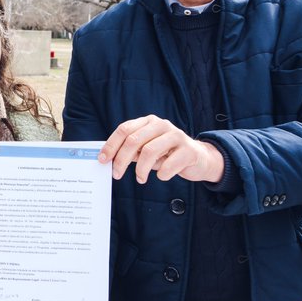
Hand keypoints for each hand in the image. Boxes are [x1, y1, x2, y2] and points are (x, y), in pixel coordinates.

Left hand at [98, 115, 223, 183]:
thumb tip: (108, 158)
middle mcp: (162, 125)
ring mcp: (177, 136)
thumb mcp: (147, 149)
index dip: (111, 145)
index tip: (102, 160)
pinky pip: (168, 165)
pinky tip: (162, 176)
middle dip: (122, 160)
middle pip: (134, 140)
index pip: (125, 129)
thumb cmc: (168, 154)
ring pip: (150, 151)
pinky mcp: (189, 150)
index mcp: (149, 122)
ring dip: (141, 170)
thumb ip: (132, 150)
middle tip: (116, 174)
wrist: (198, 158)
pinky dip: (162, 174)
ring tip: (140, 179)